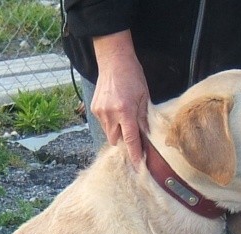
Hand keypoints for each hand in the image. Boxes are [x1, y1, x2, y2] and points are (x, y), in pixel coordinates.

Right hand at [92, 31, 149, 164]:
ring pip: (109, 133)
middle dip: (124, 141)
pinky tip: (115, 108)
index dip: (135, 154)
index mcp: (125, 111)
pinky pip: (103, 123)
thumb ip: (143, 118)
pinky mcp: (94, 109)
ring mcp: (100, 112)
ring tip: (123, 115)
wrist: (113, 60)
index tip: (138, 166)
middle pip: (116, 140)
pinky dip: (110, 121)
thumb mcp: (143, 96)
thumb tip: (146, 136)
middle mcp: (110, 114)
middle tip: (132, 133)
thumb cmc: (132, 75)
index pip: (130, 140)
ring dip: (117, 130)